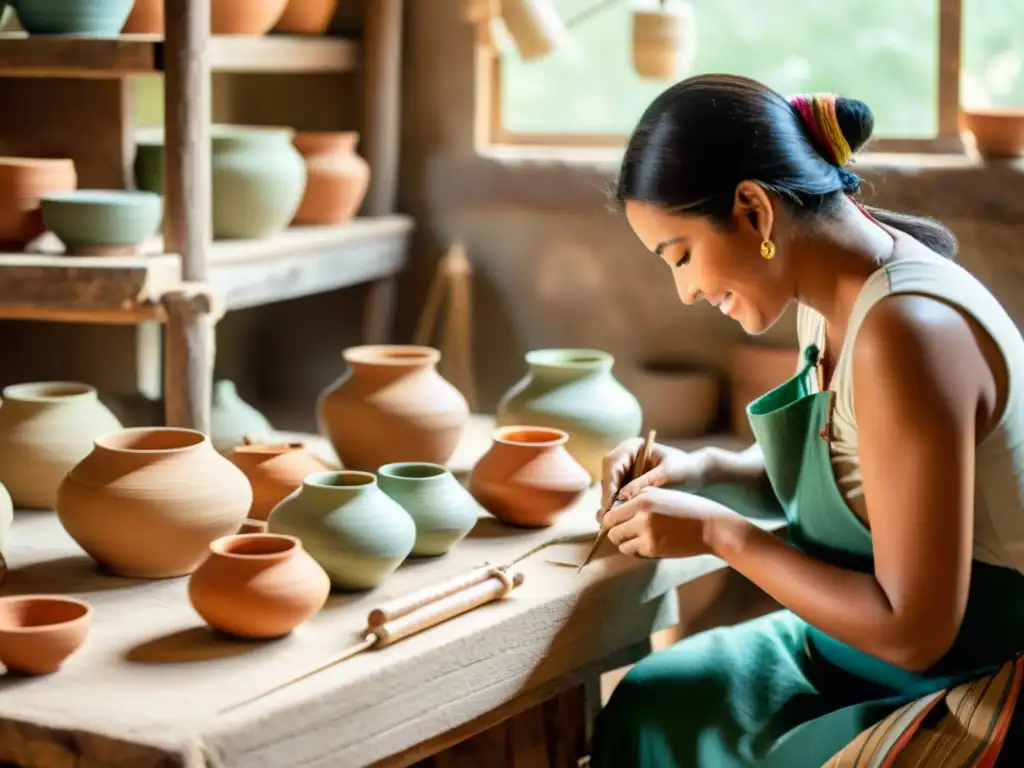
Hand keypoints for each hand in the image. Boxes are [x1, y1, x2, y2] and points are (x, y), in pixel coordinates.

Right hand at [601, 439, 712, 515]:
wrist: (696, 474)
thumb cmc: (684, 469)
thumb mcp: (666, 475)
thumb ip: (644, 483)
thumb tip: (621, 496)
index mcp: (632, 446)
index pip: (612, 463)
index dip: (609, 484)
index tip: (611, 504)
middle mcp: (624, 457)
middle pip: (607, 476)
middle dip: (607, 497)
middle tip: (609, 518)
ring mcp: (625, 470)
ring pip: (609, 487)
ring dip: (609, 504)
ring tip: (612, 522)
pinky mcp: (628, 483)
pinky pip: (617, 495)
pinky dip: (617, 507)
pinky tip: (620, 521)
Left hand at [603, 487, 741, 559]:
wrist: (712, 527)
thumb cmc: (689, 509)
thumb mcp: (663, 494)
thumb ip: (639, 499)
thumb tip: (615, 509)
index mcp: (643, 497)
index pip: (611, 511)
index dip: (609, 518)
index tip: (614, 522)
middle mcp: (641, 514)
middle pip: (611, 528)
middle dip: (614, 531)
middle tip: (623, 532)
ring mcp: (646, 533)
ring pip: (619, 543)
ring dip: (624, 542)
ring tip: (636, 538)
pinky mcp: (653, 548)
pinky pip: (633, 552)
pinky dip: (636, 550)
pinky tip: (647, 544)